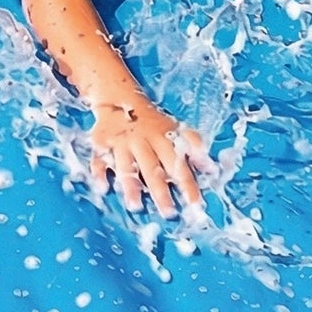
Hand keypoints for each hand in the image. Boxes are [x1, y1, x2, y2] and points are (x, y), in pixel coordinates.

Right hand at [89, 99, 207, 216]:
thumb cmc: (152, 122)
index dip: (188, 185)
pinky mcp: (101, 143)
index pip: (178, 165)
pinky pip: (99, 160)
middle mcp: (142, 141)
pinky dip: (99, 174)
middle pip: (152, 169)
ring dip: (131, 187)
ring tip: (136, 207)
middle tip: (168, 213)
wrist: (119, 98)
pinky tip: (104, 189)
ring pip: (126, 166)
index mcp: (162, 137)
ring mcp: (120, 143)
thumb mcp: (175, 128)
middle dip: (161, 192)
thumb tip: (212, 169)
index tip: (196, 206)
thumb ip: (193, 147)